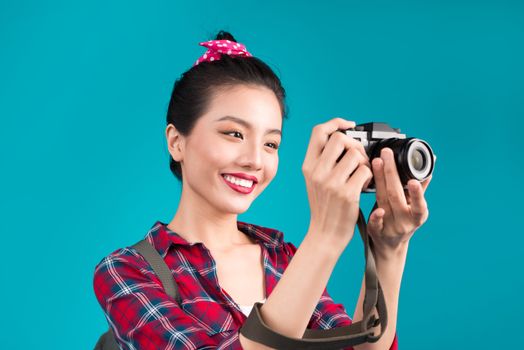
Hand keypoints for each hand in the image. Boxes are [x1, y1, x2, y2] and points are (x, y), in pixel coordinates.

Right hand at [302, 118, 372, 248]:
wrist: (325, 234)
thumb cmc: (323, 207)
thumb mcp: (314, 181)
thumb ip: (323, 161)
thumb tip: (344, 138)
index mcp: (308, 166)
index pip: (319, 131)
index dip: (336, 122)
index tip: (349, 125)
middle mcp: (317, 172)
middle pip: (340, 138)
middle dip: (355, 144)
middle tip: (359, 157)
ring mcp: (331, 183)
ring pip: (356, 154)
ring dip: (365, 163)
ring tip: (362, 175)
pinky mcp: (347, 193)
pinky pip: (366, 171)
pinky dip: (369, 177)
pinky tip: (363, 187)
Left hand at [367, 147, 432, 250]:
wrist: (390, 245)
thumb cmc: (402, 220)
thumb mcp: (414, 207)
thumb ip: (420, 189)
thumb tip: (430, 166)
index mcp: (417, 215)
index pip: (418, 204)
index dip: (417, 193)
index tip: (414, 181)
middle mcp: (404, 221)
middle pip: (396, 195)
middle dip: (391, 173)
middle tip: (387, 154)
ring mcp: (390, 227)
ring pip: (383, 201)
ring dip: (379, 180)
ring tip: (376, 162)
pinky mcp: (376, 231)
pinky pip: (375, 224)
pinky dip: (376, 217)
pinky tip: (377, 210)